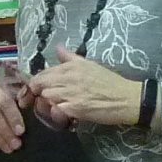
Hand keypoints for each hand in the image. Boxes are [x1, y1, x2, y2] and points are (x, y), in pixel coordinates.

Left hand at [29, 46, 144, 126]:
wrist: (127, 98)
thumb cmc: (109, 82)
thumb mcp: (89, 64)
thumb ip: (70, 57)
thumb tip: (58, 47)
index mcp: (71, 66)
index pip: (43, 73)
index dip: (35, 83)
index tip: (34, 90)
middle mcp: (69, 77)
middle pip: (40, 84)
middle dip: (37, 93)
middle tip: (40, 100)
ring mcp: (71, 93)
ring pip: (45, 97)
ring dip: (46, 104)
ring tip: (53, 107)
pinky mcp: (76, 108)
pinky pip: (56, 110)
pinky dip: (56, 113)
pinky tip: (63, 114)